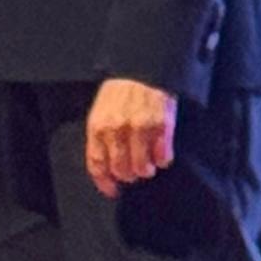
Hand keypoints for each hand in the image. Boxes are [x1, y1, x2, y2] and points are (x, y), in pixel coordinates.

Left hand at [84, 77, 176, 196]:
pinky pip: (163, 158)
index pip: (97, 164)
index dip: (105, 183)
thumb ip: (100, 137)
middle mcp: (117, 129)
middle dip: (127, 176)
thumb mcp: (101, 111)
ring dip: (145, 170)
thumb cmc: (122, 93)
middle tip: (133, 172)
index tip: (112, 190)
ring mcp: (140, 129)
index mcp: (98, 126)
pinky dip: (162, 160)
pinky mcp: (162, 127)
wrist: (145, 69)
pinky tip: (161, 154)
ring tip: (147, 164)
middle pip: (121, 170)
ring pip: (142, 168)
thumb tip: (104, 169)